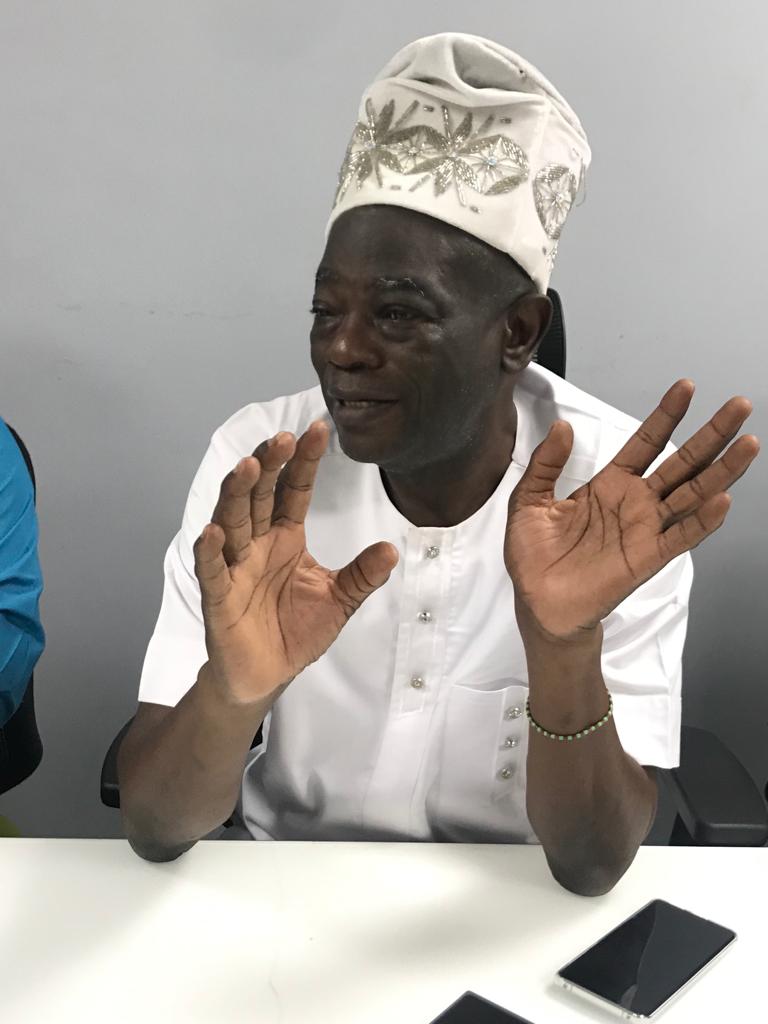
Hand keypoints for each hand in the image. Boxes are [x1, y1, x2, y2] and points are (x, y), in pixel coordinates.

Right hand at [193, 420, 398, 703]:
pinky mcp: (218, 597)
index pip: (294, 491)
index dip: (304, 462)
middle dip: (268, 466)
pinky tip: (212, 532)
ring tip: (247, 467)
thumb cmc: (295, 632)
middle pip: (260, 496)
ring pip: (232, 522)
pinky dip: (209, 551)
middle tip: (281, 438)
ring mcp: (235, 567)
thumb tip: (392, 550)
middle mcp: (257, 544)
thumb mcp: (339, 601)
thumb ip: (361, 575)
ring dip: (237, 494)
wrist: (266, 676)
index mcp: (286, 537)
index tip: (318, 430)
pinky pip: (212, 571)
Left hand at [504, 380, 759, 642]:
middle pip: (681, 463)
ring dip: (721, 471)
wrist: (535, 602)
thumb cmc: (533, 555)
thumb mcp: (529, 500)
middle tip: (739, 405)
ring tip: (748, 444)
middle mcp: (635, 503)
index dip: (665, 416)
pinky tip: (723, 499)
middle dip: (711, 435)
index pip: (645, 444)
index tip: (686, 387)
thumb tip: (562, 426)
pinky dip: (703, 520)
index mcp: (609, 485)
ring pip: (692, 494)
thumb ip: (547, 463)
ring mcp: (646, 529)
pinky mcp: (647, 558)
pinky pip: (681, 536)